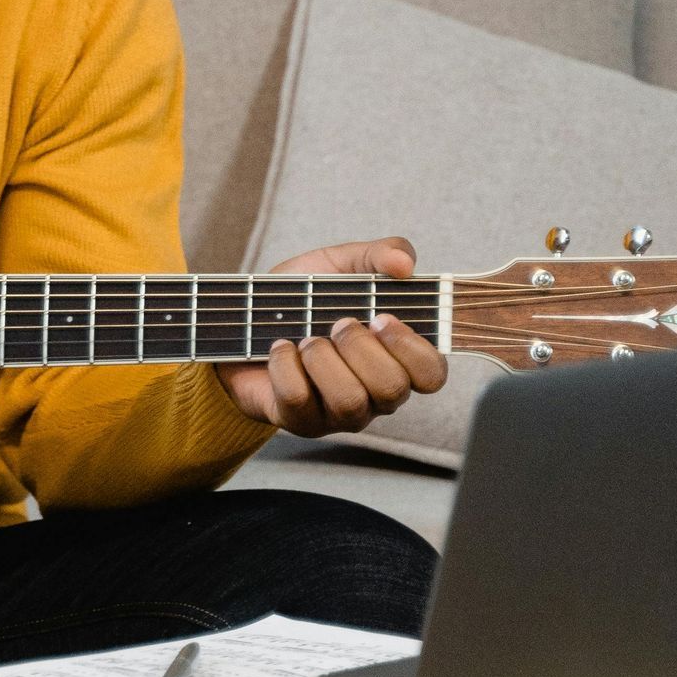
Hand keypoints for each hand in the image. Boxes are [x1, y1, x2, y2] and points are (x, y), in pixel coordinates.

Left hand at [215, 236, 448, 437]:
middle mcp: (376, 393)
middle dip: (361, 348)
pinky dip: (285, 366)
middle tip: (338, 323)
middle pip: (392, 389)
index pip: (432, 375)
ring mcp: (339, 414)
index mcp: (397, 359)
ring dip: (324, 359)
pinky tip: (280, 349)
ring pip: (349, 401)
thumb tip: (405, 264)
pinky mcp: (301, 422)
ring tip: (306, 339)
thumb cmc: (304, 298)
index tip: (382, 318)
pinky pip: (299, 400)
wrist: (244, 322)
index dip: (413, 349)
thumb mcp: (342, 264)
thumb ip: (380, 254)